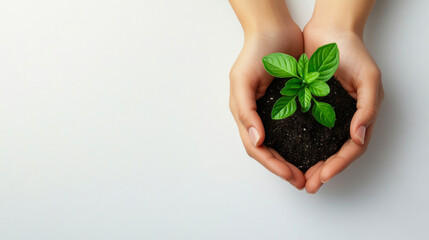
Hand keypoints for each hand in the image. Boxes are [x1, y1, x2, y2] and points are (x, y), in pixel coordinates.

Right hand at [229, 24, 305, 189]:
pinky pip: (294, 128)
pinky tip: (313, 149)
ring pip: (281, 144)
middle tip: (302, 181)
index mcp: (245, 113)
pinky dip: (301, 143)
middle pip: (268, 151)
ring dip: (292, 160)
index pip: (257, 148)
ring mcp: (274, 111)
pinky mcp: (289, 103)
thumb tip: (257, 140)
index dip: (273, 165)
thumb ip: (246, 111)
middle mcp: (258, 116)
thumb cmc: (255, 52)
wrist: (275, 29)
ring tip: (308, 172)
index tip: (291, 175)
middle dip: (283, 169)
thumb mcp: (243, 80)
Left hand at [302, 24, 383, 192]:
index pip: (351, 148)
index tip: (323, 177)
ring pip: (317, 145)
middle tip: (308, 185)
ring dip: (309, 163)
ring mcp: (325, 113)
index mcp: (359, 116)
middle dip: (322, 171)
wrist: (329, 31)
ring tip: (297, 176)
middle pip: (333, 152)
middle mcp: (342, 118)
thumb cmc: (352, 52)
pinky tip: (288, 153)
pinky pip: (304, 129)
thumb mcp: (369, 78)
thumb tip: (359, 138)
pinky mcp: (308, 105)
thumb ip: (367, 108)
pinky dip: (298, 144)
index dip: (339, 164)